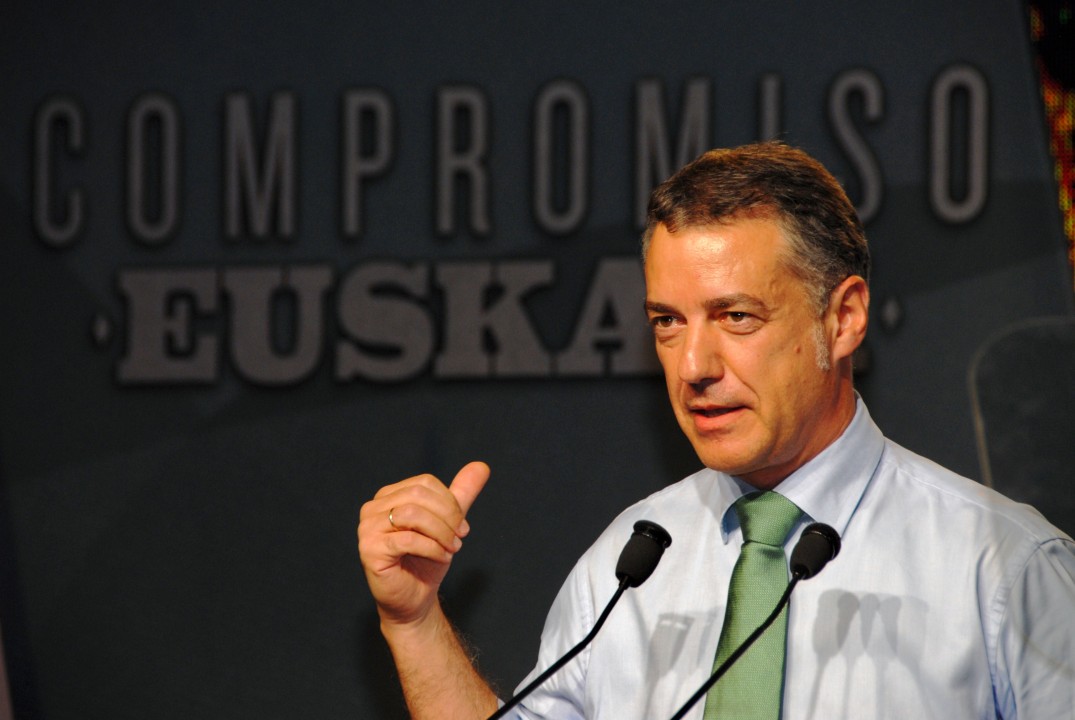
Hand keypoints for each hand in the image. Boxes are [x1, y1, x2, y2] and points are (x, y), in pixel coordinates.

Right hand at [358, 461, 489, 627]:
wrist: (413, 600)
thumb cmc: (426, 561)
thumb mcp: (448, 523)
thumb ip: (461, 494)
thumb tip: (482, 466)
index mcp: (387, 496)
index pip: (424, 483)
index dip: (450, 503)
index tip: (462, 527)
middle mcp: (372, 508)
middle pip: (419, 496)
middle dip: (448, 517)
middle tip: (460, 538)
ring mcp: (367, 529)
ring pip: (412, 515)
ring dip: (441, 533)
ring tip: (452, 549)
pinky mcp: (369, 550)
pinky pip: (407, 539)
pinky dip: (432, 548)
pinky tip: (441, 558)